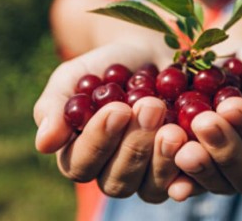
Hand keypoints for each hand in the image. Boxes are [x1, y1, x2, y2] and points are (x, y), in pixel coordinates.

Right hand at [33, 42, 186, 202]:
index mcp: (81, 155)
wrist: (154, 53)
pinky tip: (197, 143)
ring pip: (152, 187)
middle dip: (135, 145)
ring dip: (162, 157)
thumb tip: (44, 143)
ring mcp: (149, 176)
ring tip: (174, 123)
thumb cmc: (108, 66)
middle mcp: (113, 173)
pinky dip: (192, 164)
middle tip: (151, 107)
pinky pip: (188, 180)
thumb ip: (56, 105)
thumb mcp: (76, 76)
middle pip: (118, 181)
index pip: (81, 164)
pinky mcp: (182, 170)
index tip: (117, 109)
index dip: (99, 141)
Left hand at [167, 43, 241, 198]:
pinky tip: (170, 177)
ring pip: (223, 184)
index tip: (230, 105)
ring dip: (201, 167)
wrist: (233, 68)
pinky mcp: (209, 175)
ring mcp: (238, 176)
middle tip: (203, 122)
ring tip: (180, 143)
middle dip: (226, 149)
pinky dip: (182, 181)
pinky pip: (197, 185)